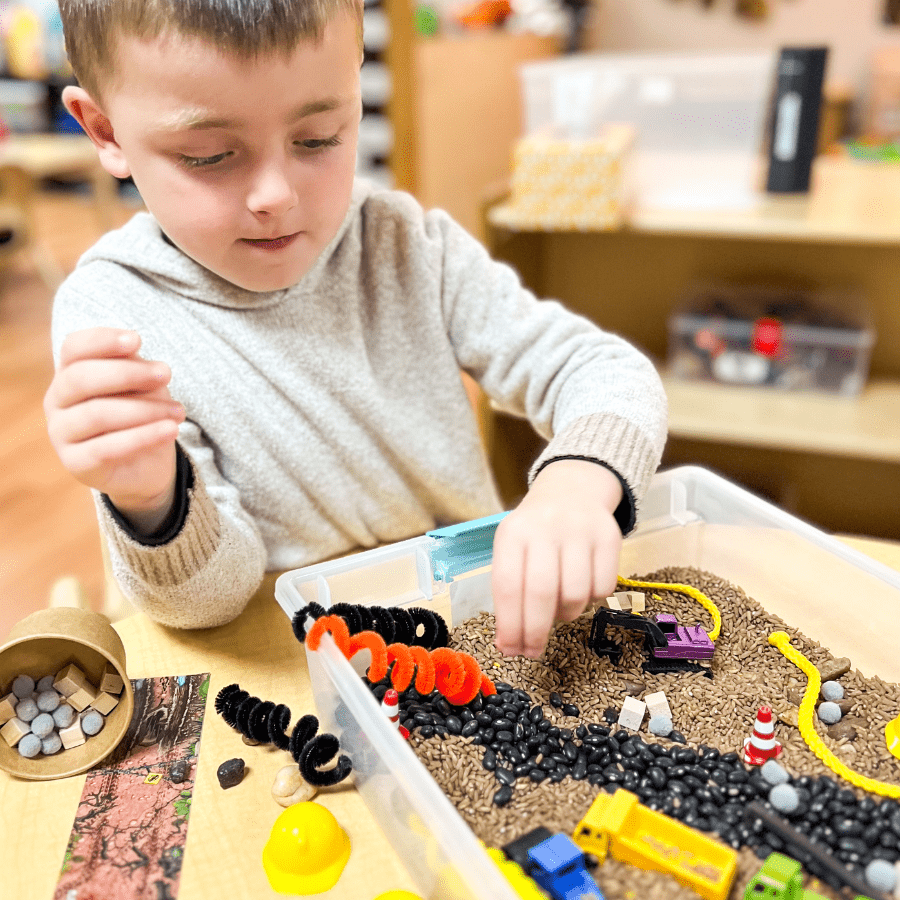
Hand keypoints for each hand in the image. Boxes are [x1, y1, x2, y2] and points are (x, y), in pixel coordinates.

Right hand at [44, 327, 183, 532]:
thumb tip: (140, 357)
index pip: (74, 348)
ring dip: (144, 409)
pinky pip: (107, 448)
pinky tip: (170, 430)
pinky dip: (143, 437)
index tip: (137, 340)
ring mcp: (61, 433)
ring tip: (178, 411)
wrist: (146, 465)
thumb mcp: (143, 387)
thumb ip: (136, 370)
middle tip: (166, 374)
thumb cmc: (141, 414)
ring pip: (97, 414)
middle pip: (81, 378)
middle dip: (128, 373)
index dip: (102, 340)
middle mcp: (57, 400)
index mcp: (70, 373)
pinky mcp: (75, 463)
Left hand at [491, 459, 623, 657]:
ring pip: (575, 595)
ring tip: (559, 609)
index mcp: (513, 533)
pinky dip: (591, 600)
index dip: (509, 625)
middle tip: (532, 651)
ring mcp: (580, 530)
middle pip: (541, 593)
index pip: (507, 585)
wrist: (571, 491)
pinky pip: (603, 588)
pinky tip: (581, 589)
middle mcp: (546, 528)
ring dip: (565, 615)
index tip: (510, 650)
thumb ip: (509, 592)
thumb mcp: (513, 549)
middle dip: (535, 631)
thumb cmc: (535, 532)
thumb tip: (508, 644)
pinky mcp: (610, 536)